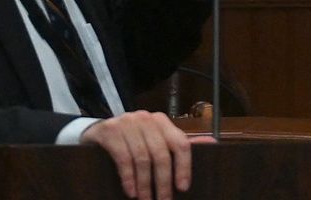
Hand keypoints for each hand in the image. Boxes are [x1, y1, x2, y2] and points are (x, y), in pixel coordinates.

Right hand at [80, 110, 209, 199]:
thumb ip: (180, 144)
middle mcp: (145, 118)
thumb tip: (212, 143)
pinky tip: (130, 191)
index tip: (183, 188)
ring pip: (142, 158)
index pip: (180, 143)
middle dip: (162, 182)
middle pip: (161, 154)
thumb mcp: (157, 141)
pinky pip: (123, 157)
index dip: (184, 167)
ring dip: (144, 184)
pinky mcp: (110, 130)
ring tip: (145, 199)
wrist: (99, 134)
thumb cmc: (133, 141)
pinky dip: (128, 178)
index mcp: (162, 121)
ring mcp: (126, 122)